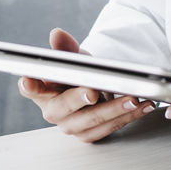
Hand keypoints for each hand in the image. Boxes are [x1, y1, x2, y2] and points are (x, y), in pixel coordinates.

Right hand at [16, 28, 155, 141]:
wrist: (93, 90)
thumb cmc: (77, 75)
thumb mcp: (74, 57)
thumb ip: (66, 48)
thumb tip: (57, 35)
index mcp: (42, 90)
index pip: (30, 88)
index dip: (29, 86)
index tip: (29, 81)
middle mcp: (53, 111)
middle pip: (62, 108)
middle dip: (78, 99)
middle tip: (92, 91)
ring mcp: (71, 125)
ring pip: (90, 121)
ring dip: (114, 110)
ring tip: (131, 98)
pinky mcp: (89, 134)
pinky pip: (108, 128)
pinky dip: (128, 116)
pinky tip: (141, 106)